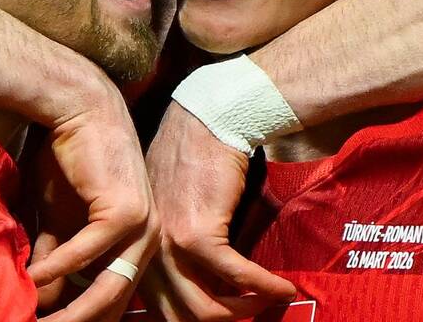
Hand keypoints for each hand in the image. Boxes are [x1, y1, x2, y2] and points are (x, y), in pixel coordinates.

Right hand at [28, 82, 157, 321]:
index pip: (115, 300)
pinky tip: (31, 278)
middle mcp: (148, 240)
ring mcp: (142, 226)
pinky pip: (88, 253)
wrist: (79, 109)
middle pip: (114, 302)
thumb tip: (38, 297)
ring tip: (35, 321)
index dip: (83, 317)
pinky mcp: (125, 211)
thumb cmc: (69, 160)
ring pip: (107, 288)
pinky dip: (57, 268)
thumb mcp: (59, 221)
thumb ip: (54, 258)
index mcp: (138, 245)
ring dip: (69, 311)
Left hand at [144, 102, 295, 320]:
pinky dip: (263, 286)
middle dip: (222, 320)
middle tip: (252, 312)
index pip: (158, 307)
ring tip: (269, 301)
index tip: (227, 313)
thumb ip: (178, 248)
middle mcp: (146, 252)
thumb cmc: (196, 161)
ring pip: (206, 308)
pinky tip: (284, 288)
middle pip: (181, 315)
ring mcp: (169, 245)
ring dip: (244, 309)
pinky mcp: (198, 234)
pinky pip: (235, 276)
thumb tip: (210, 287)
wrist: (207, 121)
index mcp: (138, 249)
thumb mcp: (172, 210)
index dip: (193, 319)